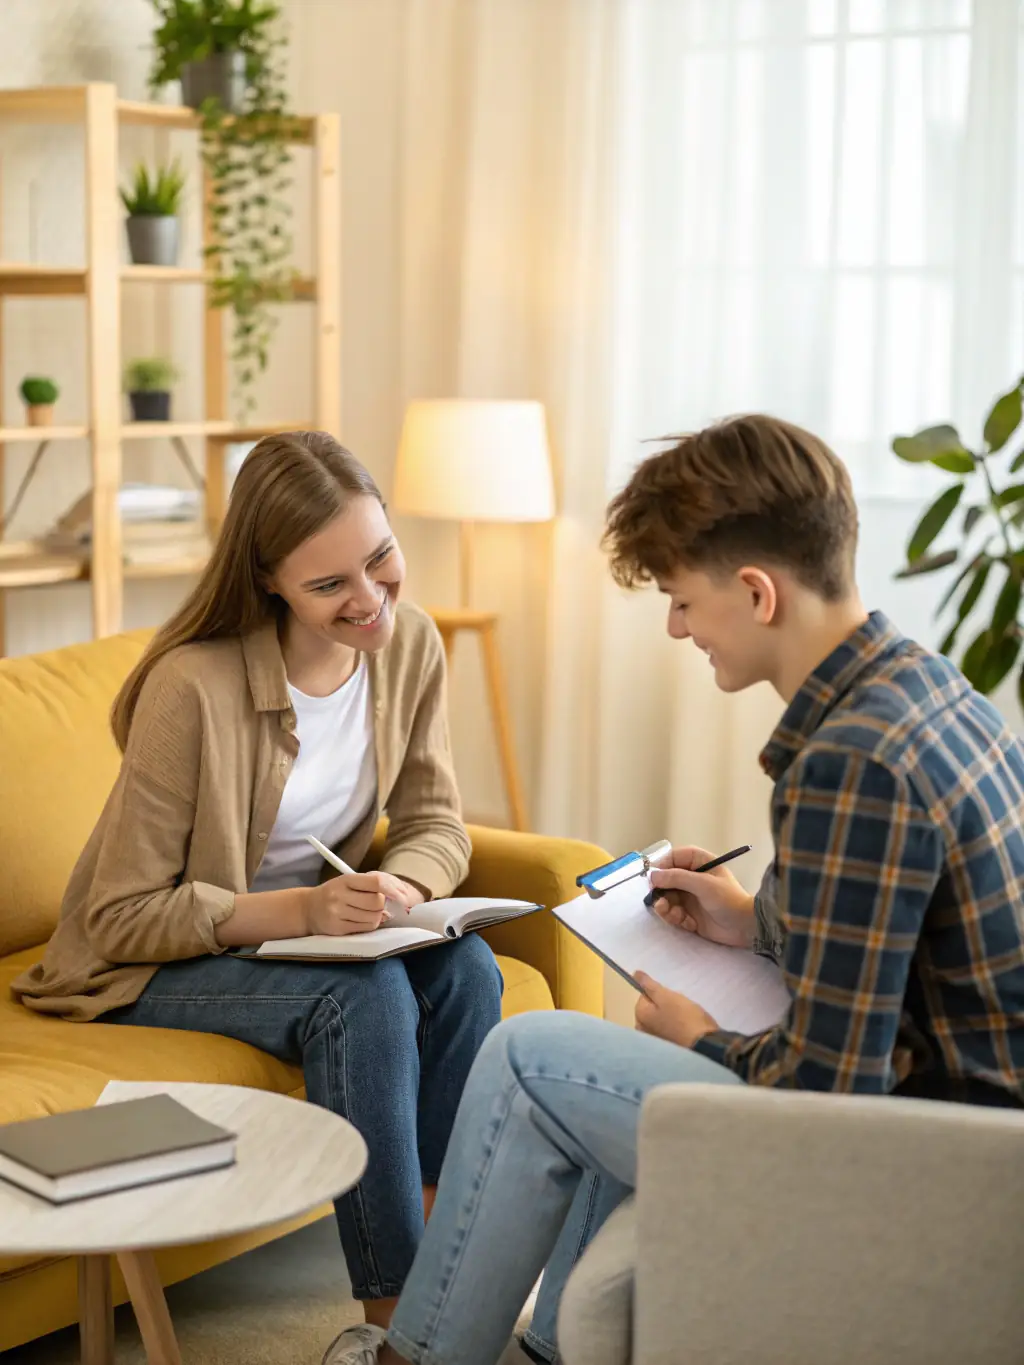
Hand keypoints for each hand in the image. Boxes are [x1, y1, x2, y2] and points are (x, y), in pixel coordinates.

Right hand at [304, 872, 423, 936]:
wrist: (307, 909)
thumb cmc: (334, 893)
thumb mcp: (348, 882)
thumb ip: (371, 886)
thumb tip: (399, 898)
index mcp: (345, 880)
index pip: (376, 882)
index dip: (393, 889)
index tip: (403, 897)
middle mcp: (340, 896)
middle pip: (377, 902)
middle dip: (383, 904)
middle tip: (377, 904)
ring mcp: (337, 913)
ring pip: (374, 917)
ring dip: (378, 916)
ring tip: (368, 912)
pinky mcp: (337, 928)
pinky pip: (365, 928)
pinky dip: (370, 924)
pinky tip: (363, 920)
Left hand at [634, 972, 717, 1046]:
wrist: (704, 1045)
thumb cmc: (685, 1017)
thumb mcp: (667, 996)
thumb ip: (649, 985)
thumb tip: (635, 974)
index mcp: (639, 1017)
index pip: (645, 995)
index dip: (659, 993)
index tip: (673, 997)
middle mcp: (641, 1030)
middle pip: (651, 1008)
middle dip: (664, 1005)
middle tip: (680, 1007)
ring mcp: (653, 1041)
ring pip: (659, 1019)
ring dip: (669, 1016)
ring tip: (684, 1017)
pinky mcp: (665, 1047)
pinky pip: (667, 1030)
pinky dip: (673, 1026)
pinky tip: (684, 1027)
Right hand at [647, 845, 754, 947]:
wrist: (745, 928)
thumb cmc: (728, 900)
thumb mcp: (703, 884)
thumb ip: (677, 878)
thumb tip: (653, 875)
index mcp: (700, 864)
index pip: (675, 858)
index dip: (662, 865)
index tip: (653, 877)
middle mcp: (693, 879)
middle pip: (666, 880)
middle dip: (661, 891)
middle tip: (659, 901)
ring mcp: (690, 897)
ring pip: (667, 898)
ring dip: (666, 907)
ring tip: (673, 914)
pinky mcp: (690, 915)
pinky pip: (673, 914)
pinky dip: (676, 919)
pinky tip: (687, 923)